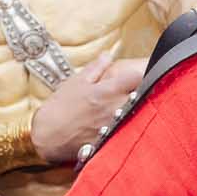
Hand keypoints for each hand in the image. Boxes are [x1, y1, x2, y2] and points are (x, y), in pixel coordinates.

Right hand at [30, 51, 146, 164]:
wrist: (48, 137)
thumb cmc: (59, 108)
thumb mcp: (75, 82)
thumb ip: (95, 68)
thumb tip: (108, 55)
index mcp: (107, 90)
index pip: (138, 76)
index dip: (144, 72)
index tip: (144, 71)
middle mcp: (116, 108)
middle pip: (145, 96)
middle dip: (148, 90)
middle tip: (146, 88)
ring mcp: (117, 126)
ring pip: (142, 114)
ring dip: (144, 107)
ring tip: (140, 105)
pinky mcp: (115, 140)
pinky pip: (133, 131)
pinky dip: (135, 125)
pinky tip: (132, 123)